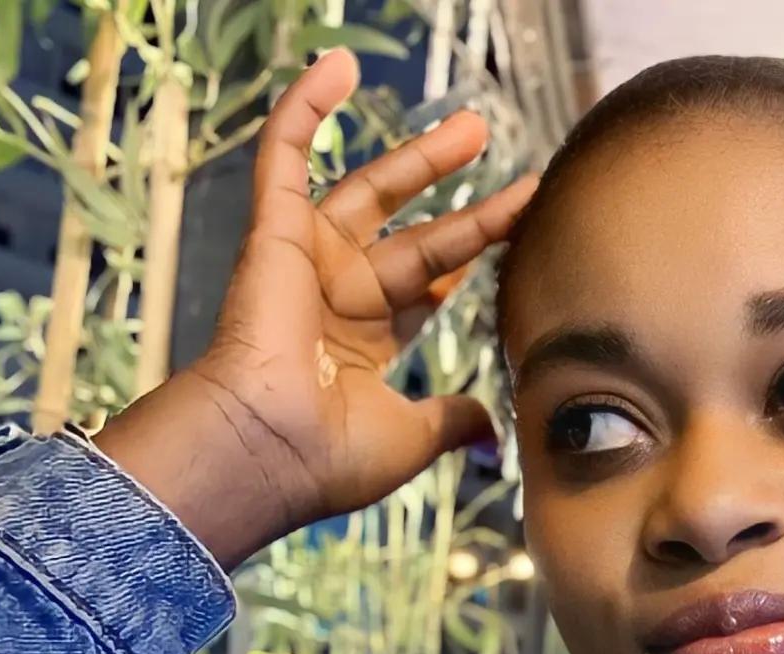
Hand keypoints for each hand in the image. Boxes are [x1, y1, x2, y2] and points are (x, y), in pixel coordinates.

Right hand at [95, 48, 536, 567]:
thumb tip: (491, 424)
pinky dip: (304, 108)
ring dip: (417, 156)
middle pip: (411, 233)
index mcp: (365, 348)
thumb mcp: (412, 439)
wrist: (267, 448)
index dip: (468, 252)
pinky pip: (283, 155)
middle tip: (489, 146)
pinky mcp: (274, 233)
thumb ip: (451, 420)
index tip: (516, 218)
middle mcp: (337, 301)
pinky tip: (335, 65)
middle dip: (454, 194)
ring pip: (367, 189)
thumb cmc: (329, 457)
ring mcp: (306, 264)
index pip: (427, 286)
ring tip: (473, 125)